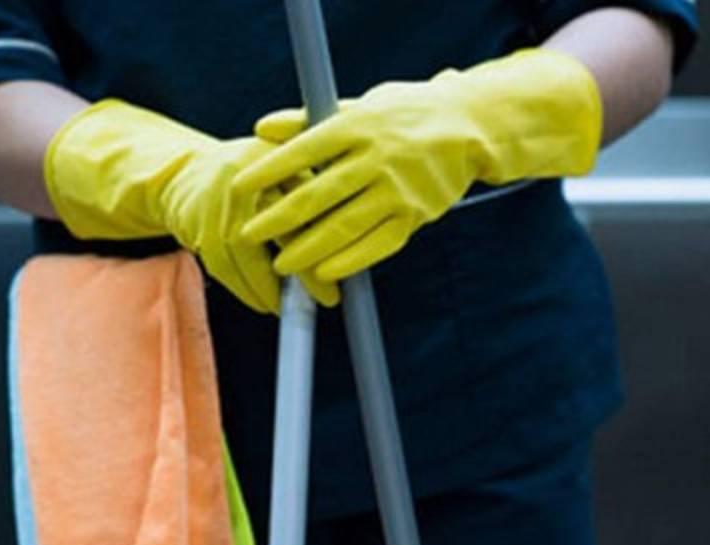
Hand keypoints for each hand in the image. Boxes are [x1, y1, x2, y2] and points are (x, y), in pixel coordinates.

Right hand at [159, 138, 339, 312]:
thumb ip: (316, 183)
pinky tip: (265, 303)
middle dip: (302, 270)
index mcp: (268, 159)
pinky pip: (221, 267)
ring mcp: (214, 206)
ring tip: (295, 307)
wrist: (188, 174)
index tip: (346, 264)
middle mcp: (238, 180)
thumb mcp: (285, 163)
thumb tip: (355, 229)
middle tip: (327, 299)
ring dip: (269, 287)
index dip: (325, 238)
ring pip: (243, 253)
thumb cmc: (253, 174)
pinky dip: (244, 289)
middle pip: (273, 229)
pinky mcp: (197, 229)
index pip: (302, 201)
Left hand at [233, 48, 602, 281]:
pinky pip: (378, 243)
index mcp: (358, 124)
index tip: (239, 188)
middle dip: (280, 217)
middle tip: (248, 235)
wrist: (470, 127)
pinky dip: (351, 260)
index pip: (305, 149)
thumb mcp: (358, 107)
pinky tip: (324, 272)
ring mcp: (399, 188)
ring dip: (310, 248)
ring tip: (282, 265)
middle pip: (320, 192)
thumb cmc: (401, 116)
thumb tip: (260, 128)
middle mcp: (377, 156)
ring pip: (346, 224)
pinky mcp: (417, 214)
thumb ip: (308, 120)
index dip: (270, 170)